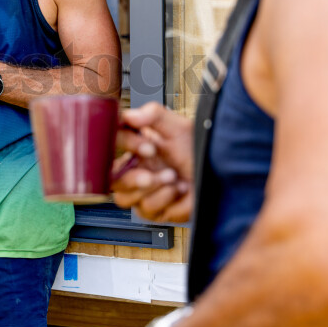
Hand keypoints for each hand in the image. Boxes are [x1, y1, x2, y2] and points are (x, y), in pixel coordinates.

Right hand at [112, 103, 193, 221]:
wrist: (217, 174)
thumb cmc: (196, 150)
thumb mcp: (178, 128)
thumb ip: (154, 116)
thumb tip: (130, 115)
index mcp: (133, 150)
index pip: (110, 147)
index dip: (125, 148)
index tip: (147, 147)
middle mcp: (133, 172)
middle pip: (111, 181)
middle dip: (132, 179)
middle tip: (152, 174)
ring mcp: (140, 193)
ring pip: (124, 199)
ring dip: (152, 189)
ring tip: (173, 178)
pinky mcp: (152, 211)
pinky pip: (147, 210)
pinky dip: (165, 199)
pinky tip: (179, 190)